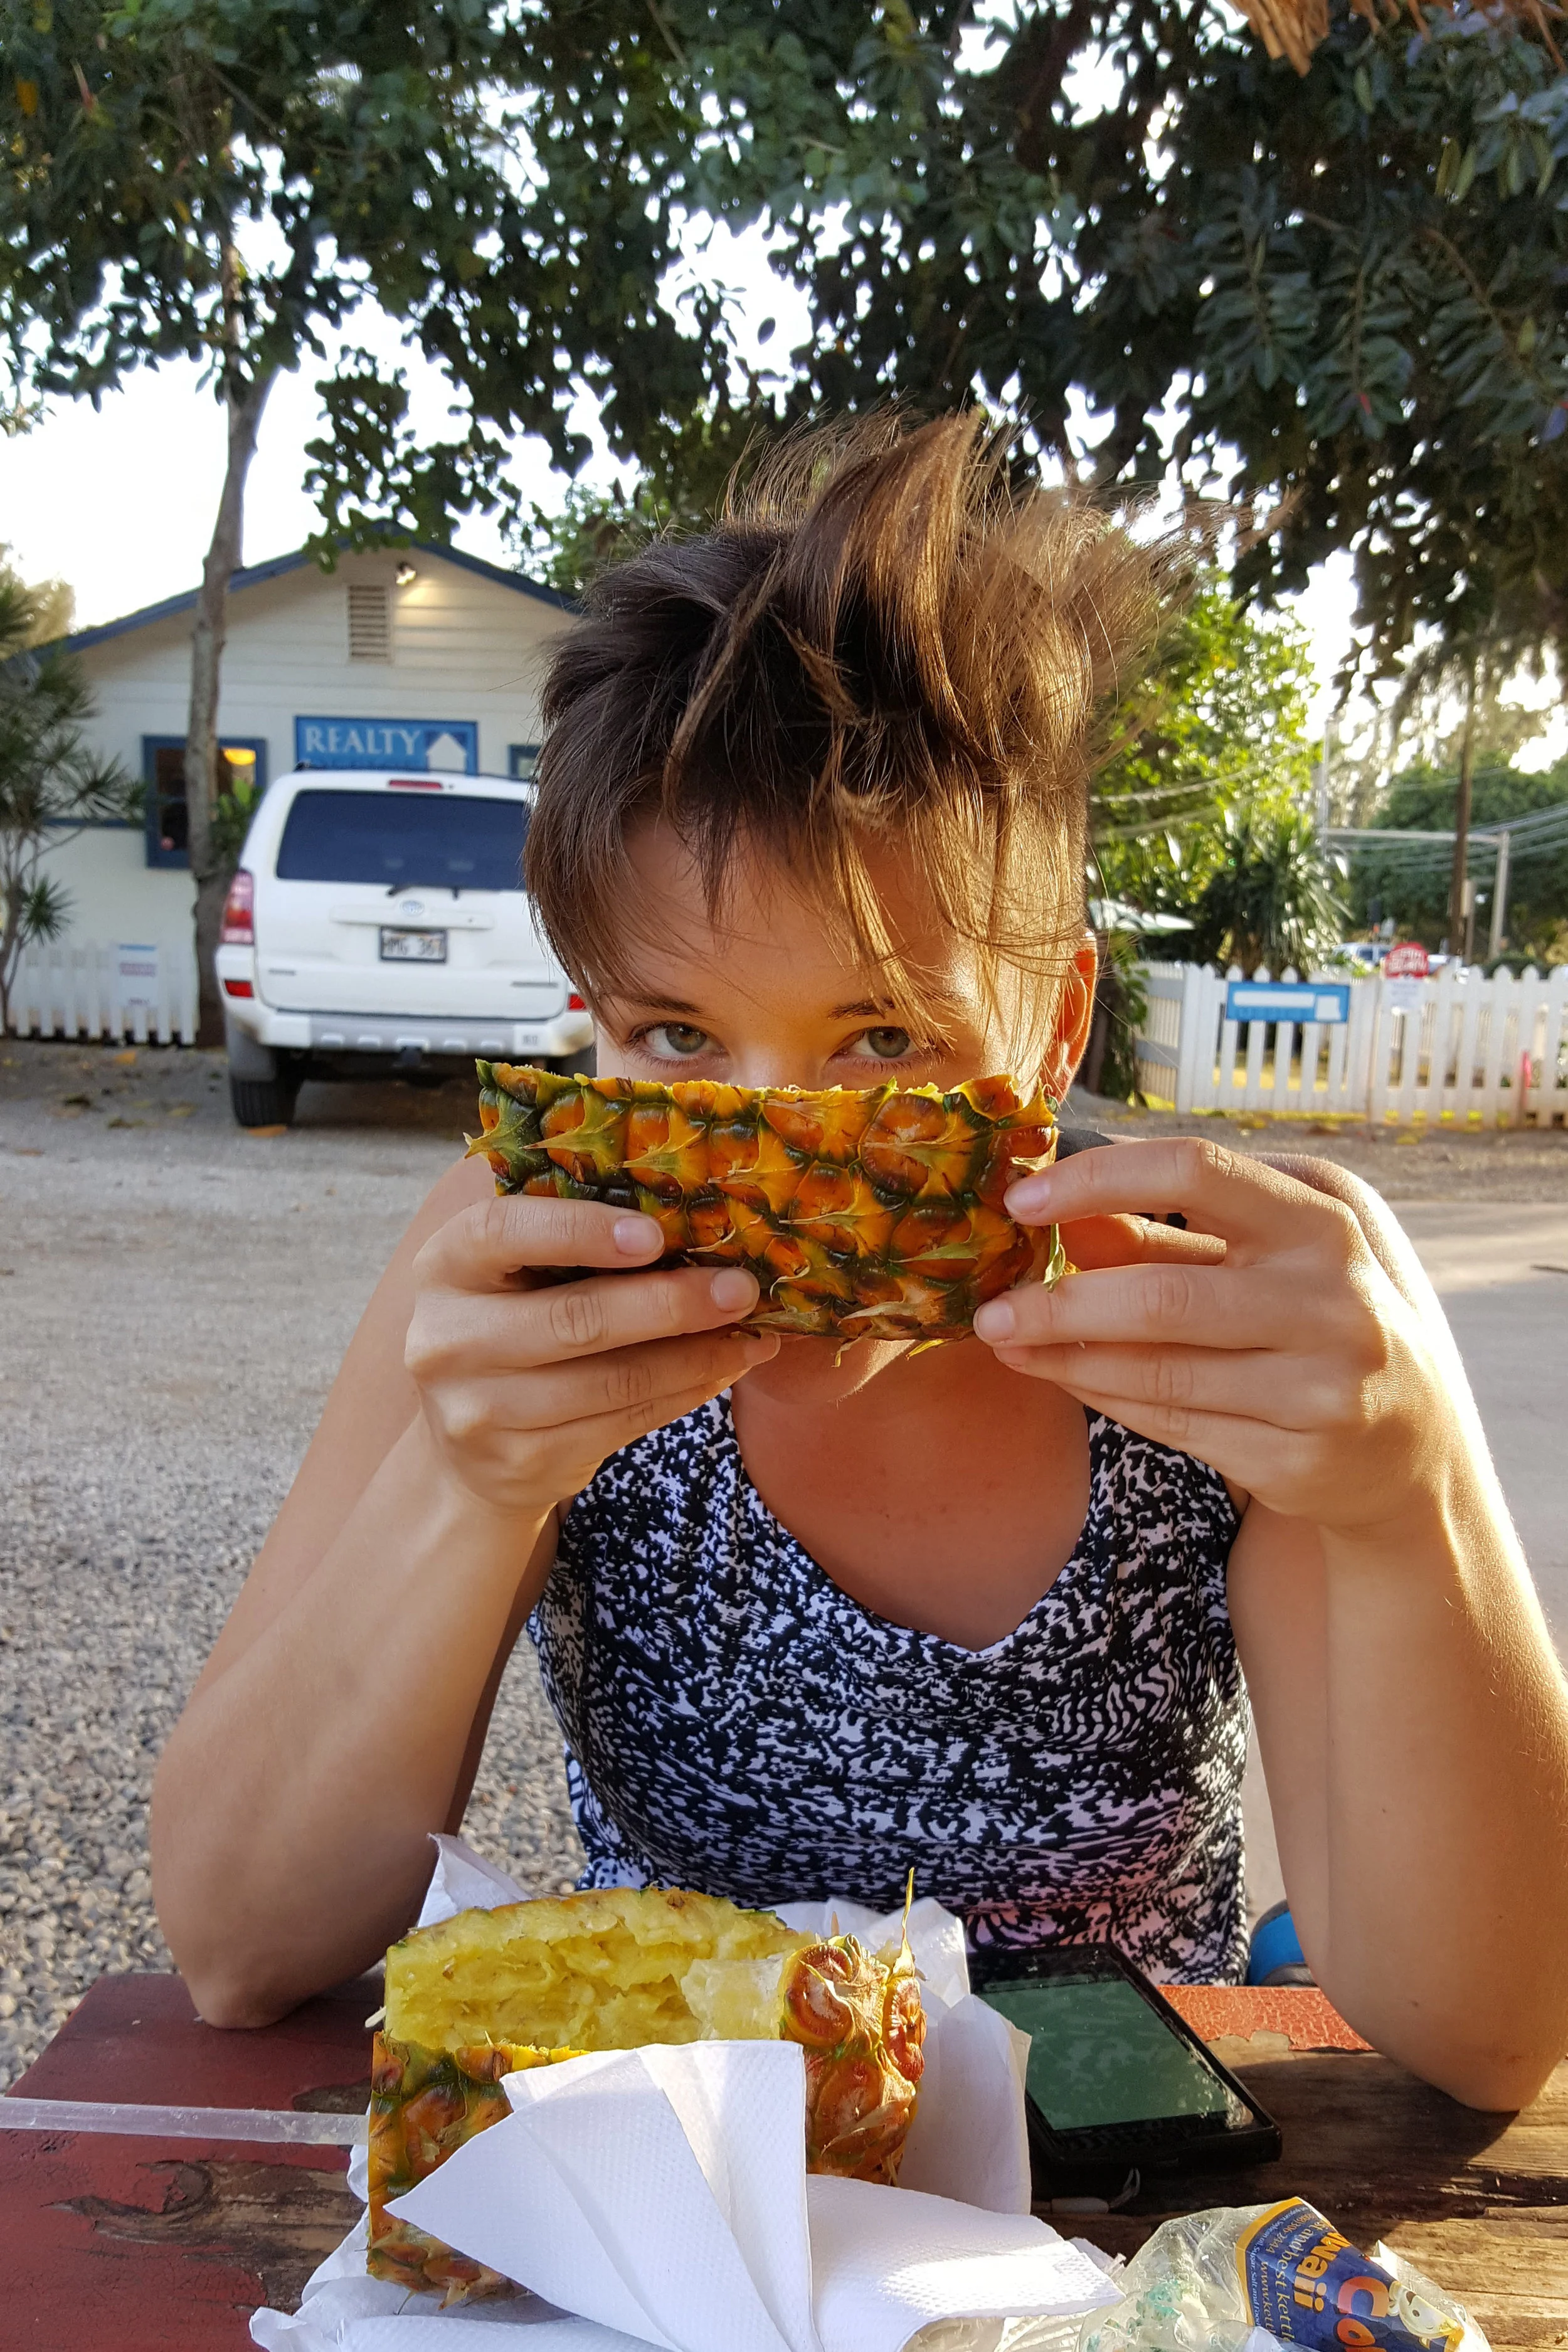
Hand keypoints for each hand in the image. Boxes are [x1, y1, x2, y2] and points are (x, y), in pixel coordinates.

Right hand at [405, 1196, 777, 1515]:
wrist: (466, 1447)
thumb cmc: (511, 1326)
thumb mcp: (510, 1275)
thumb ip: (568, 1241)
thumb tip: (688, 1215)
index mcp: (445, 1267)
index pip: (502, 1233)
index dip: (579, 1230)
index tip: (654, 1234)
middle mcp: (448, 1340)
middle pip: (574, 1319)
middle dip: (670, 1303)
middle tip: (740, 1289)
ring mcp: (480, 1411)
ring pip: (612, 1381)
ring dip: (695, 1356)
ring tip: (750, 1335)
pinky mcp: (521, 1462)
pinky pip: (623, 1423)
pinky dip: (683, 1393)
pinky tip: (721, 1370)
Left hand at [972, 1137, 1457, 1535]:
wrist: (1417, 1449)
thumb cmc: (1326, 1317)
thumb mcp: (1278, 1253)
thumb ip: (1176, 1233)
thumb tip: (1063, 1215)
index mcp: (1328, 1220)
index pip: (1197, 1171)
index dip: (1099, 1180)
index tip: (1022, 1200)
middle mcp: (1336, 1300)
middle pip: (1162, 1295)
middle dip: (1058, 1303)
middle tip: (988, 1308)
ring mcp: (1323, 1388)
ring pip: (1158, 1373)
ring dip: (1066, 1359)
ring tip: (1006, 1341)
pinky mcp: (1298, 1460)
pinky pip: (1174, 1425)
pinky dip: (1107, 1399)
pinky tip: (1066, 1379)